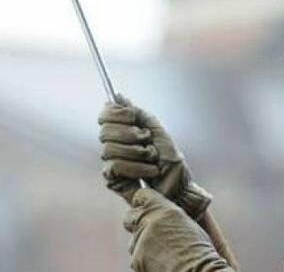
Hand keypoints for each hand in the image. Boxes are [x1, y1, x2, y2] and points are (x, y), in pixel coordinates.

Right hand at [98, 95, 212, 216]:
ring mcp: (112, 161)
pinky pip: (115, 167)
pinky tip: (149, 171)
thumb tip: (118, 96)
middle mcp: (115, 144)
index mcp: (125, 129)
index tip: (133, 117)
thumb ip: (138, 113)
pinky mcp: (113, 179)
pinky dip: (137, 167)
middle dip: (130, 136)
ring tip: (152, 159)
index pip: (105, 115)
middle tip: (147, 141)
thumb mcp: (158, 130)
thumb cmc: (171, 160)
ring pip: (109, 150)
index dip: (117, 114)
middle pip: (105, 131)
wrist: (178, 187)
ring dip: (137, 153)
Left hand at [124, 188, 234, 271]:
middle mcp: (148, 221)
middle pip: (130, 217)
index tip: (145, 208)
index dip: (142, 203)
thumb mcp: (187, 225)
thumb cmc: (200, 251)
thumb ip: (168, 216)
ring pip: (134, 240)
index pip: (141, 195)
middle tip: (150, 233)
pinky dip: (145, 261)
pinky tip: (162, 264)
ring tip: (164, 254)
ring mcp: (140, 240)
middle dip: (136, 224)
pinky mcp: (137, 259)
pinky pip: (136, 257)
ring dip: (143, 245)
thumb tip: (159, 215)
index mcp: (164, 209)